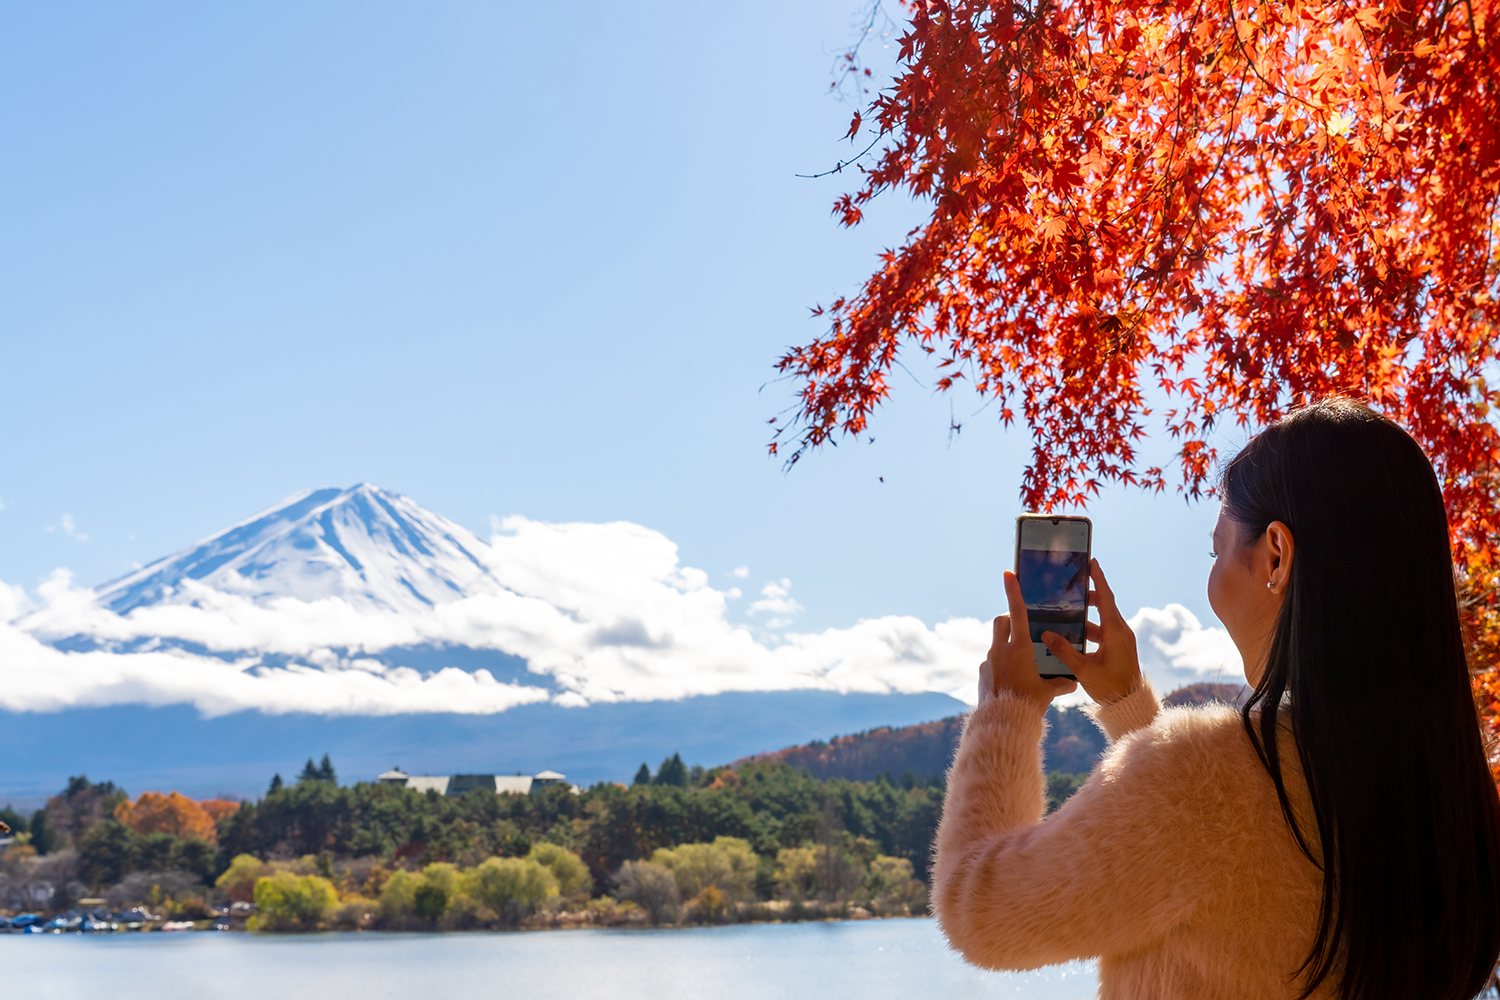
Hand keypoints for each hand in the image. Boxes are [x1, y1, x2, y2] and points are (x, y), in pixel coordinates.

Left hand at [979, 570, 1078, 710]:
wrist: (1001, 722)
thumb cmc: (1028, 704)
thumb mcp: (1047, 693)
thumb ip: (1060, 684)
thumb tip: (1074, 682)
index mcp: (1019, 648)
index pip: (1017, 613)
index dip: (1013, 592)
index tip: (1008, 574)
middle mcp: (1001, 650)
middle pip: (1001, 621)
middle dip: (1010, 618)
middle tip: (1023, 625)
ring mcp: (989, 661)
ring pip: (996, 641)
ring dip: (1006, 643)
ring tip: (1020, 657)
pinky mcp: (982, 673)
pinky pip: (991, 661)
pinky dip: (1001, 663)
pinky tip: (1011, 677)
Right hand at [1040, 559, 1141, 704]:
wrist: (1129, 706)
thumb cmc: (1110, 687)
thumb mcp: (1084, 670)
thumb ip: (1064, 651)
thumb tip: (1045, 635)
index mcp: (1116, 632)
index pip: (1106, 598)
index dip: (1098, 579)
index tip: (1092, 562)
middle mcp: (1121, 632)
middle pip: (1104, 605)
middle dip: (1087, 597)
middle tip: (1070, 588)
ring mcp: (1121, 640)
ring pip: (1101, 621)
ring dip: (1084, 617)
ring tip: (1064, 614)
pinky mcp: (1119, 649)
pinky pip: (1102, 632)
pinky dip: (1088, 630)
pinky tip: (1071, 635)